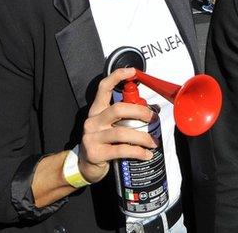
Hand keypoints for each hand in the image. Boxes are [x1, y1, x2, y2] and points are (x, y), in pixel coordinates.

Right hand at [77, 68, 157, 183]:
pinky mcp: (96, 153)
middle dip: (140, 112)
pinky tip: (146, 154)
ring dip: (143, 136)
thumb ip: (123, 118)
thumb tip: (150, 112)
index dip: (117, 76)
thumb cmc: (102, 144)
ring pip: (122, 132)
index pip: (103, 88)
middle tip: (153, 118)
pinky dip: (138, 152)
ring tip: (153, 142)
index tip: (132, 71)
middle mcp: (93, 121)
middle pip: (118, 109)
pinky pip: (121, 150)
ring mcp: (92, 137)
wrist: (84, 167)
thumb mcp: (108, 127)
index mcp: (96, 111)